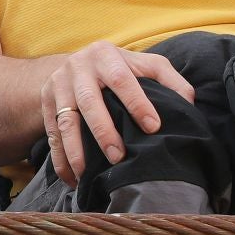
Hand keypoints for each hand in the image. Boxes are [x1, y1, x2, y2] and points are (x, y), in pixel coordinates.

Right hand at [41, 42, 194, 186]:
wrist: (76, 63)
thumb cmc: (120, 68)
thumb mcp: (145, 64)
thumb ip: (169, 80)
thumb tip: (188, 103)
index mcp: (105, 55)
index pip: (121, 78)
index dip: (137, 102)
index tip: (153, 126)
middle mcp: (78, 67)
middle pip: (88, 100)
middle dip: (102, 130)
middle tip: (118, 157)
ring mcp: (58, 86)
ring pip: (64, 120)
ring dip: (75, 149)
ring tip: (87, 174)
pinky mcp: (46, 104)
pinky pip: (51, 135)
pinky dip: (60, 159)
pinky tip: (72, 179)